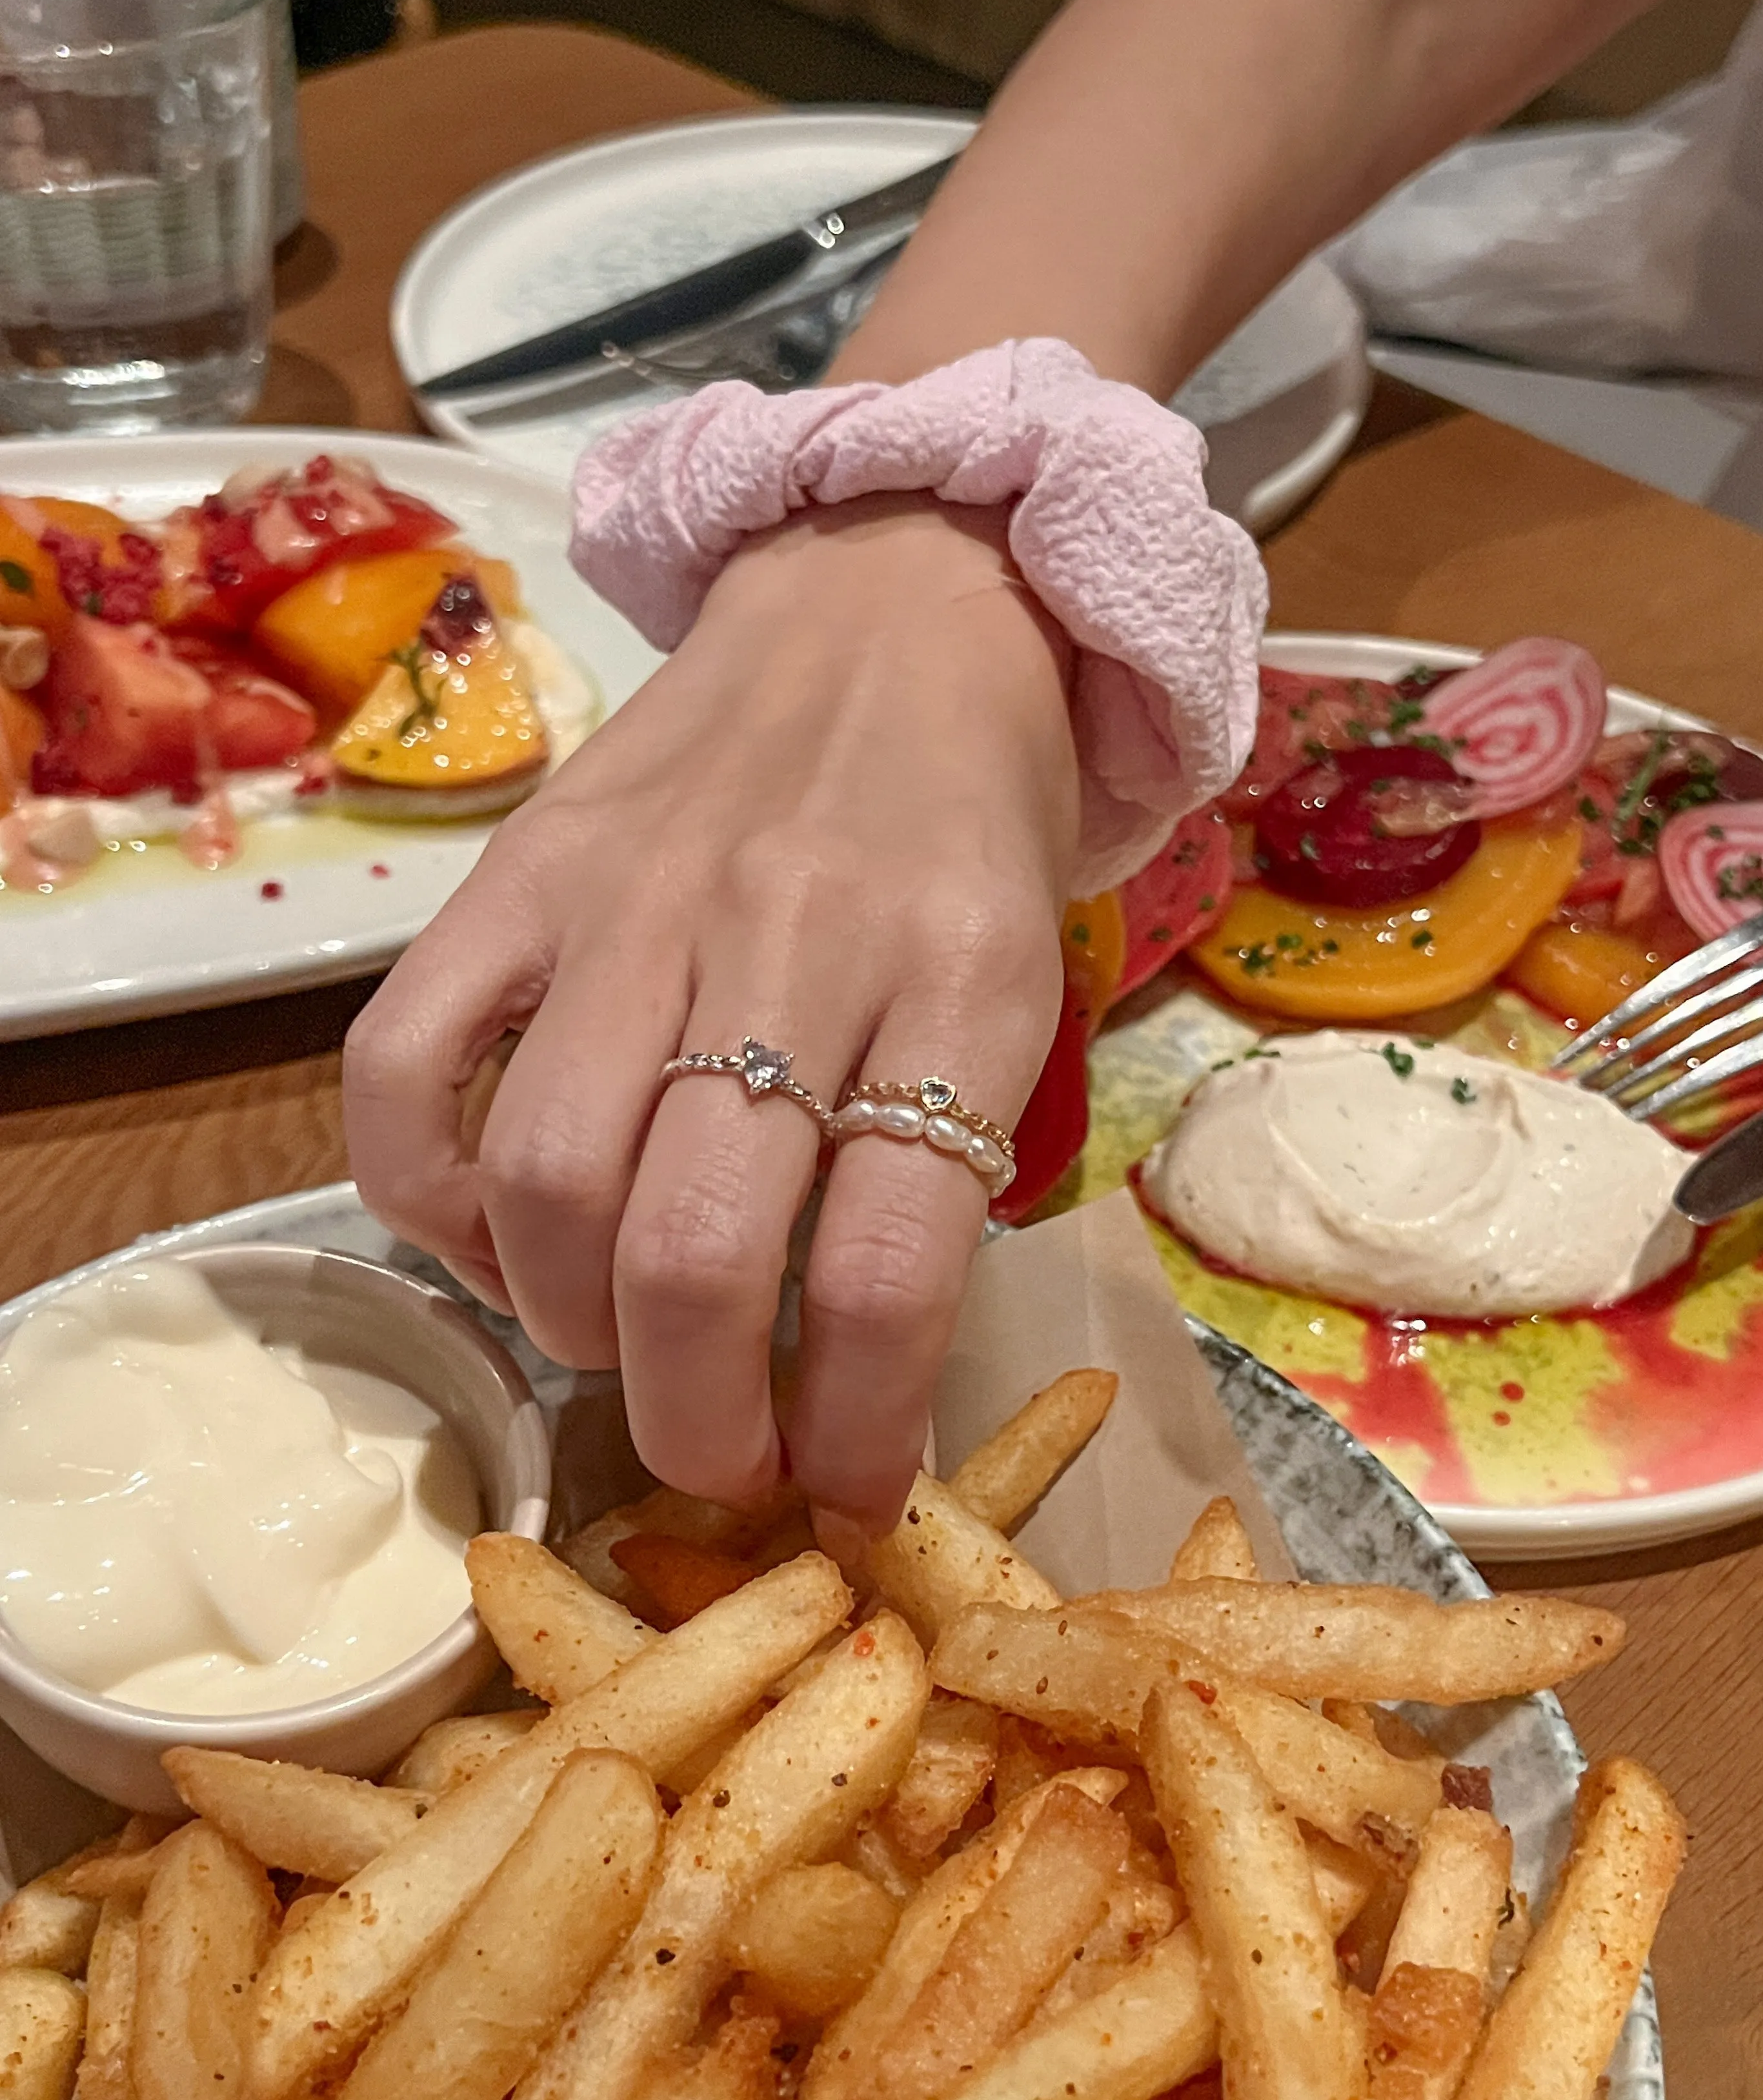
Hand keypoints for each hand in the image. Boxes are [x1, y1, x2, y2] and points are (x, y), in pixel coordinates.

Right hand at [343, 495, 1078, 1530]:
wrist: (899, 604)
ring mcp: (637, 896)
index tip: (842, 1495)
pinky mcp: (521, 867)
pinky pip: (410, 1068)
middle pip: (694, 1249)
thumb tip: (842, 1397)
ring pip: (551, 1181)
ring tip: (617, 1346)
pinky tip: (496, 1240)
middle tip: (718, 1462)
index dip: (853, 1427)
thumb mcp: (1016, 992)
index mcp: (960, 979)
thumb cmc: (970, 832)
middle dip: (696, 1421)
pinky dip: (431, 1200)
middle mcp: (794, 935)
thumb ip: (939, 1166)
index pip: (889, 1262)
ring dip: (573, 1328)